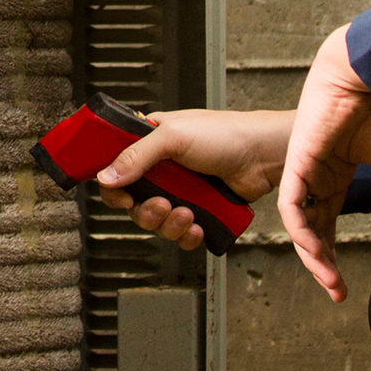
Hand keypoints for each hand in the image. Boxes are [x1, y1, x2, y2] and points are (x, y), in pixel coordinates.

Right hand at [95, 108, 292, 250]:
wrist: (264, 156)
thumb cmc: (225, 135)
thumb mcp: (174, 137)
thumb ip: (137, 156)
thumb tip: (106, 177)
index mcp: (149, 144)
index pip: (116, 169)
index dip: (114, 187)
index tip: (122, 197)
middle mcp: (162, 169)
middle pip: (134, 203)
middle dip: (146, 211)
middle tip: (162, 205)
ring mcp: (181, 191)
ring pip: (157, 222)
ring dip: (169, 224)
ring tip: (188, 214)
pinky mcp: (200, 210)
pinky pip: (181, 233)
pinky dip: (186, 235)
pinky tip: (197, 226)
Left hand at [279, 24, 370, 302]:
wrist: (366, 75)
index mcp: (334, 176)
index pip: (326, 224)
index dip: (332, 254)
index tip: (342, 285)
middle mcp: (316, 177)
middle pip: (311, 230)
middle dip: (322, 263)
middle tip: (335, 291)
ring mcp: (305, 170)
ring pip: (300, 223)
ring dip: (313, 254)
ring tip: (328, 279)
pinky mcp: (299, 162)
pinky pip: (294, 204)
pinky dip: (303, 230)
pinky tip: (315, 251)